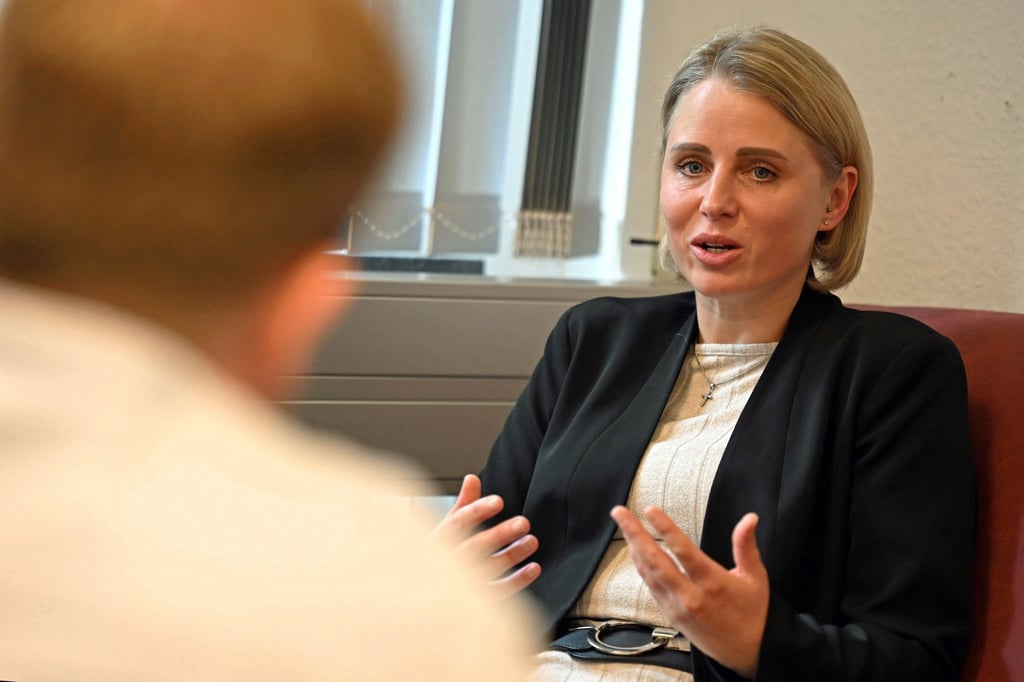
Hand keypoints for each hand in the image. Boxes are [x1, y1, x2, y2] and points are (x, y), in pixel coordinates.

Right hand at [431, 474, 540, 598]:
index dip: (477, 511)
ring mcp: (461, 584)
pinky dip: (517, 580)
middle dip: (499, 534)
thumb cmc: (435, 559)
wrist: (423, 597)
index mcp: (437, 541)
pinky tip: (533, 568)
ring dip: (512, 555)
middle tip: (524, 523)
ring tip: (532, 541)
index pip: (456, 524)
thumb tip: (472, 478)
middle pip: (474, 547)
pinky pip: (498, 592)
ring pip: (488, 569)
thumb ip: (461, 506)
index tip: (499, 501)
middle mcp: (447, 563)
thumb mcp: (444, 530)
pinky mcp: (474, 602)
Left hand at [611, 505, 768, 678]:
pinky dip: (640, 565)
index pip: (684, 551)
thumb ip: (746, 546)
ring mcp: (677, 607)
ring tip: (623, 525)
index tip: (650, 510)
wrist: (747, 654)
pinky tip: (635, 549)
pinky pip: (651, 586)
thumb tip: (750, 518)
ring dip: (633, 547)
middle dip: (634, 533)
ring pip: (648, 573)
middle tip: (619, 512)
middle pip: (655, 560)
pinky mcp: (670, 615)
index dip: (665, 528)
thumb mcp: (755, 577)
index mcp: (713, 583)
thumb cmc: (753, 612)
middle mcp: (691, 596)